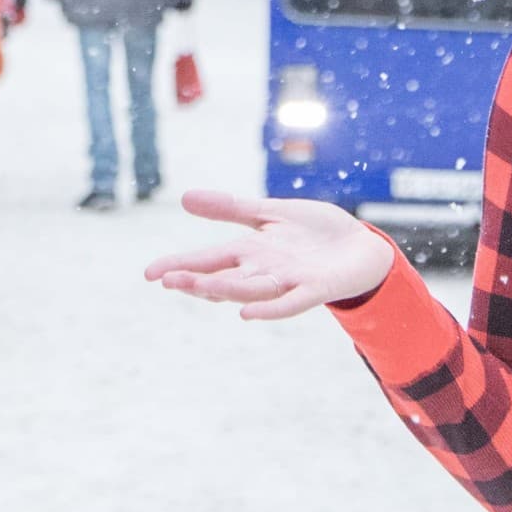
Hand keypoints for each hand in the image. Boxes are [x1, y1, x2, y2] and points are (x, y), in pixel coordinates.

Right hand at [144, 190, 396, 320]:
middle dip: (196, 280)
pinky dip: (269, 308)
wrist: (361, 247)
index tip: (149, 272)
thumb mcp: (269, 213)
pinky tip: (247, 313)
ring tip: (196, 288)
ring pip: (250, 289)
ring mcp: (289, 281)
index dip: (181, 265)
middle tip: (167, 280)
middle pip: (224, 277)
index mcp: (252, 251)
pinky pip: (290, 302)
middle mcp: (265, 270)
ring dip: (224, 291)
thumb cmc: (314, 232)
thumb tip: (184, 197)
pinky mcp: (315, 288)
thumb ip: (230, 209)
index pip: (210, 258)